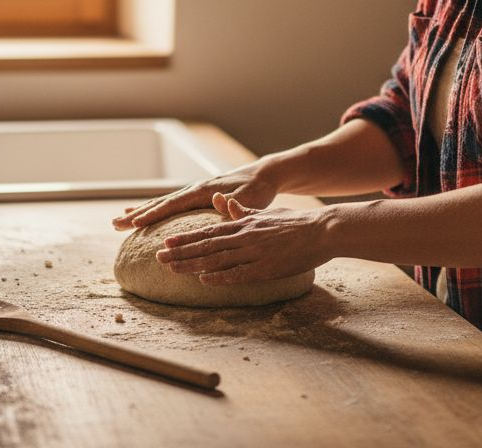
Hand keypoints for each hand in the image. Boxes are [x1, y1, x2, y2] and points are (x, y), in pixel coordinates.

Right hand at [110, 163, 279, 229]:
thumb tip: (218, 199)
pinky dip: (152, 210)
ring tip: (118, 221)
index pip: (173, 204)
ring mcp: (192, 192)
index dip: (154, 214)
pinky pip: (168, 205)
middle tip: (115, 224)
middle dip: (137, 214)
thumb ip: (234, 202)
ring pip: (160, 204)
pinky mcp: (194, 197)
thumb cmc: (257, 190)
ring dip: (139, 212)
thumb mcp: (248, 199)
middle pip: (160, 203)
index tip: (135, 223)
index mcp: (203, 192)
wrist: (262, 176)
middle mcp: (193, 190)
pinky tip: (140, 215)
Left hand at [154, 199, 331, 283]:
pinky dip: (221, 277)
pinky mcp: (267, 268)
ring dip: (193, 265)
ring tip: (172, 270)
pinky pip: (239, 273)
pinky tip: (204, 280)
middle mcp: (245, 237)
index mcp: (243, 224)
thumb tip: (221, 201)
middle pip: (206, 246)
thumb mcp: (264, 212)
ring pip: (217, 259)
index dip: (185, 238)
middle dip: (181, 252)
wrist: (322, 230)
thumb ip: (240, 210)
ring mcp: (255, 253)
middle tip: (158, 258)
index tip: (166, 243)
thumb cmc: (294, 222)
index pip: (208, 232)